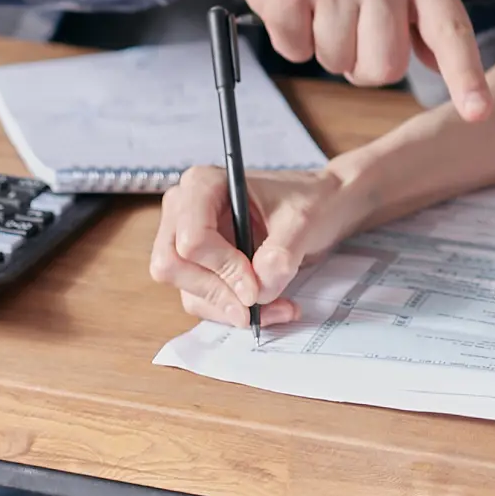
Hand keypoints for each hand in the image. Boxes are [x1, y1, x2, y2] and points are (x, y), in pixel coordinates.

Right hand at [149, 163, 375, 325]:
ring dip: (230, 309)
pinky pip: (203, 300)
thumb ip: (280, 254)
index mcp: (203, 184)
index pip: (192, 238)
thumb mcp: (302, 220)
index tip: (255, 286)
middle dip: (217, 293)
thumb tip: (258, 289)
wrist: (322, 207)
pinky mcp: (199, 266)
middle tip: (256, 306)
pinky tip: (270, 307)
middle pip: (173, 267)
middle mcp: (184, 210)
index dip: (222, 268)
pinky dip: (234, 311)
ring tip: (279, 307)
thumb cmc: (309, 200)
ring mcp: (186, 240)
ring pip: (188, 290)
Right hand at [206, 0, 489, 120]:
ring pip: (338, 64)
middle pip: (386, 67)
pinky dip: (290, 38)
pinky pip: (295, 52)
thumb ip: (419, 12)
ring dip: (323, 47)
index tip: (478, 111)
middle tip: (348, 26)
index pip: (450, 28)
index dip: (466, 75)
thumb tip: (441, 62)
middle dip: (363, 64)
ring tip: (317, 2)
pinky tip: (291, 0)